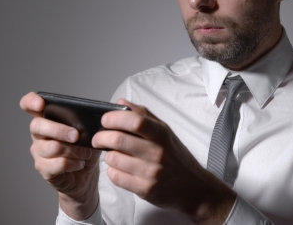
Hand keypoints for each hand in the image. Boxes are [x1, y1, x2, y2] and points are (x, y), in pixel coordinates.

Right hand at [20, 92, 100, 219]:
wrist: (86, 176)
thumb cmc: (84, 150)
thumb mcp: (90, 133)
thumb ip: (89, 122)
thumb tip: (99, 115)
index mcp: (47, 119)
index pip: (29, 105)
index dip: (31, 102)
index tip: (41, 104)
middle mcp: (39, 134)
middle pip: (37, 126)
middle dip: (59, 130)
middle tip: (76, 136)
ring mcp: (38, 152)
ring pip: (51, 147)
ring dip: (73, 150)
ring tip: (85, 153)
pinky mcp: (43, 168)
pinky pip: (57, 164)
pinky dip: (72, 164)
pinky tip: (79, 163)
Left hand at [92, 99, 236, 224]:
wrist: (194, 187)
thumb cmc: (176, 157)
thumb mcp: (165, 131)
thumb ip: (143, 115)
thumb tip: (120, 102)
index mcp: (162, 134)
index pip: (135, 120)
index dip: (114, 118)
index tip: (105, 120)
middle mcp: (158, 152)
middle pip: (118, 139)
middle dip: (101, 137)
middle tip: (99, 138)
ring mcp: (152, 172)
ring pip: (113, 159)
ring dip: (107, 155)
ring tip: (112, 154)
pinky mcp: (145, 189)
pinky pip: (116, 177)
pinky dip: (112, 171)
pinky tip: (119, 168)